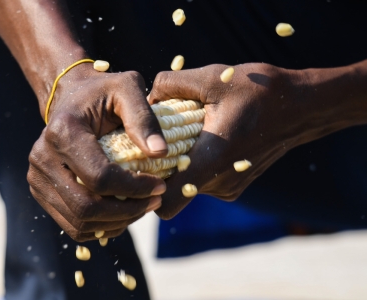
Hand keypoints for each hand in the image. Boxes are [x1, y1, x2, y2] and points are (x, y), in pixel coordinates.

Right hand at [28, 65, 167, 240]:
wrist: (71, 99)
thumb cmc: (103, 93)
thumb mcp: (127, 88)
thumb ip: (144, 118)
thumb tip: (160, 153)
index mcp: (62, 132)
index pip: (99, 177)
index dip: (134, 189)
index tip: (160, 186)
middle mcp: (42, 158)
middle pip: (86, 207)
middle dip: (127, 211)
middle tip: (154, 202)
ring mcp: (37, 178)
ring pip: (79, 222)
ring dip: (117, 223)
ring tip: (142, 207)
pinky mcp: (41, 192)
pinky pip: (73, 225)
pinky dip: (101, 227)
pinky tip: (123, 212)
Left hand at [148, 63, 309, 218]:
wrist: (299, 106)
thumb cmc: (258, 92)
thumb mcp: (212, 78)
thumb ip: (171, 83)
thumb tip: (146, 99)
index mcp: (210, 161)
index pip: (166, 203)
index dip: (147, 188)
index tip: (140, 163)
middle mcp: (219, 184)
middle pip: (172, 189)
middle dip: (161, 166)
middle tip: (160, 137)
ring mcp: (229, 188)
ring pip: (188, 184)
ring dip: (181, 162)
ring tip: (187, 133)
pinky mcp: (235, 185)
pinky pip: (203, 180)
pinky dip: (197, 164)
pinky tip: (204, 139)